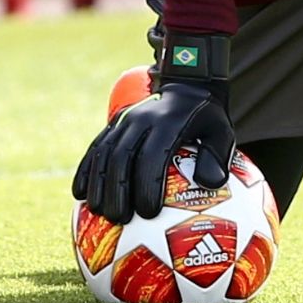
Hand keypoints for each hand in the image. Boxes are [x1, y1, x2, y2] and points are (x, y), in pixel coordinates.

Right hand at [73, 35, 235, 223]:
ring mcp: (124, 119)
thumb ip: (217, 157)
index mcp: (168, 122)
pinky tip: (79, 193)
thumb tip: (212, 184)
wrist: (186, 83)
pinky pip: (96, 146)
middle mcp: (142, 119)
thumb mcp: (222, 131)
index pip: (154, 155)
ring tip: (99, 211)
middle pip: (122, 156)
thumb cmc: (207, 117)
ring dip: (98, 183)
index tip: (148, 213)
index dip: (148, 184)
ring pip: (104, 152)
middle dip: (118, 189)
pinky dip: (85, 169)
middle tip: (119, 219)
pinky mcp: (114, 123)